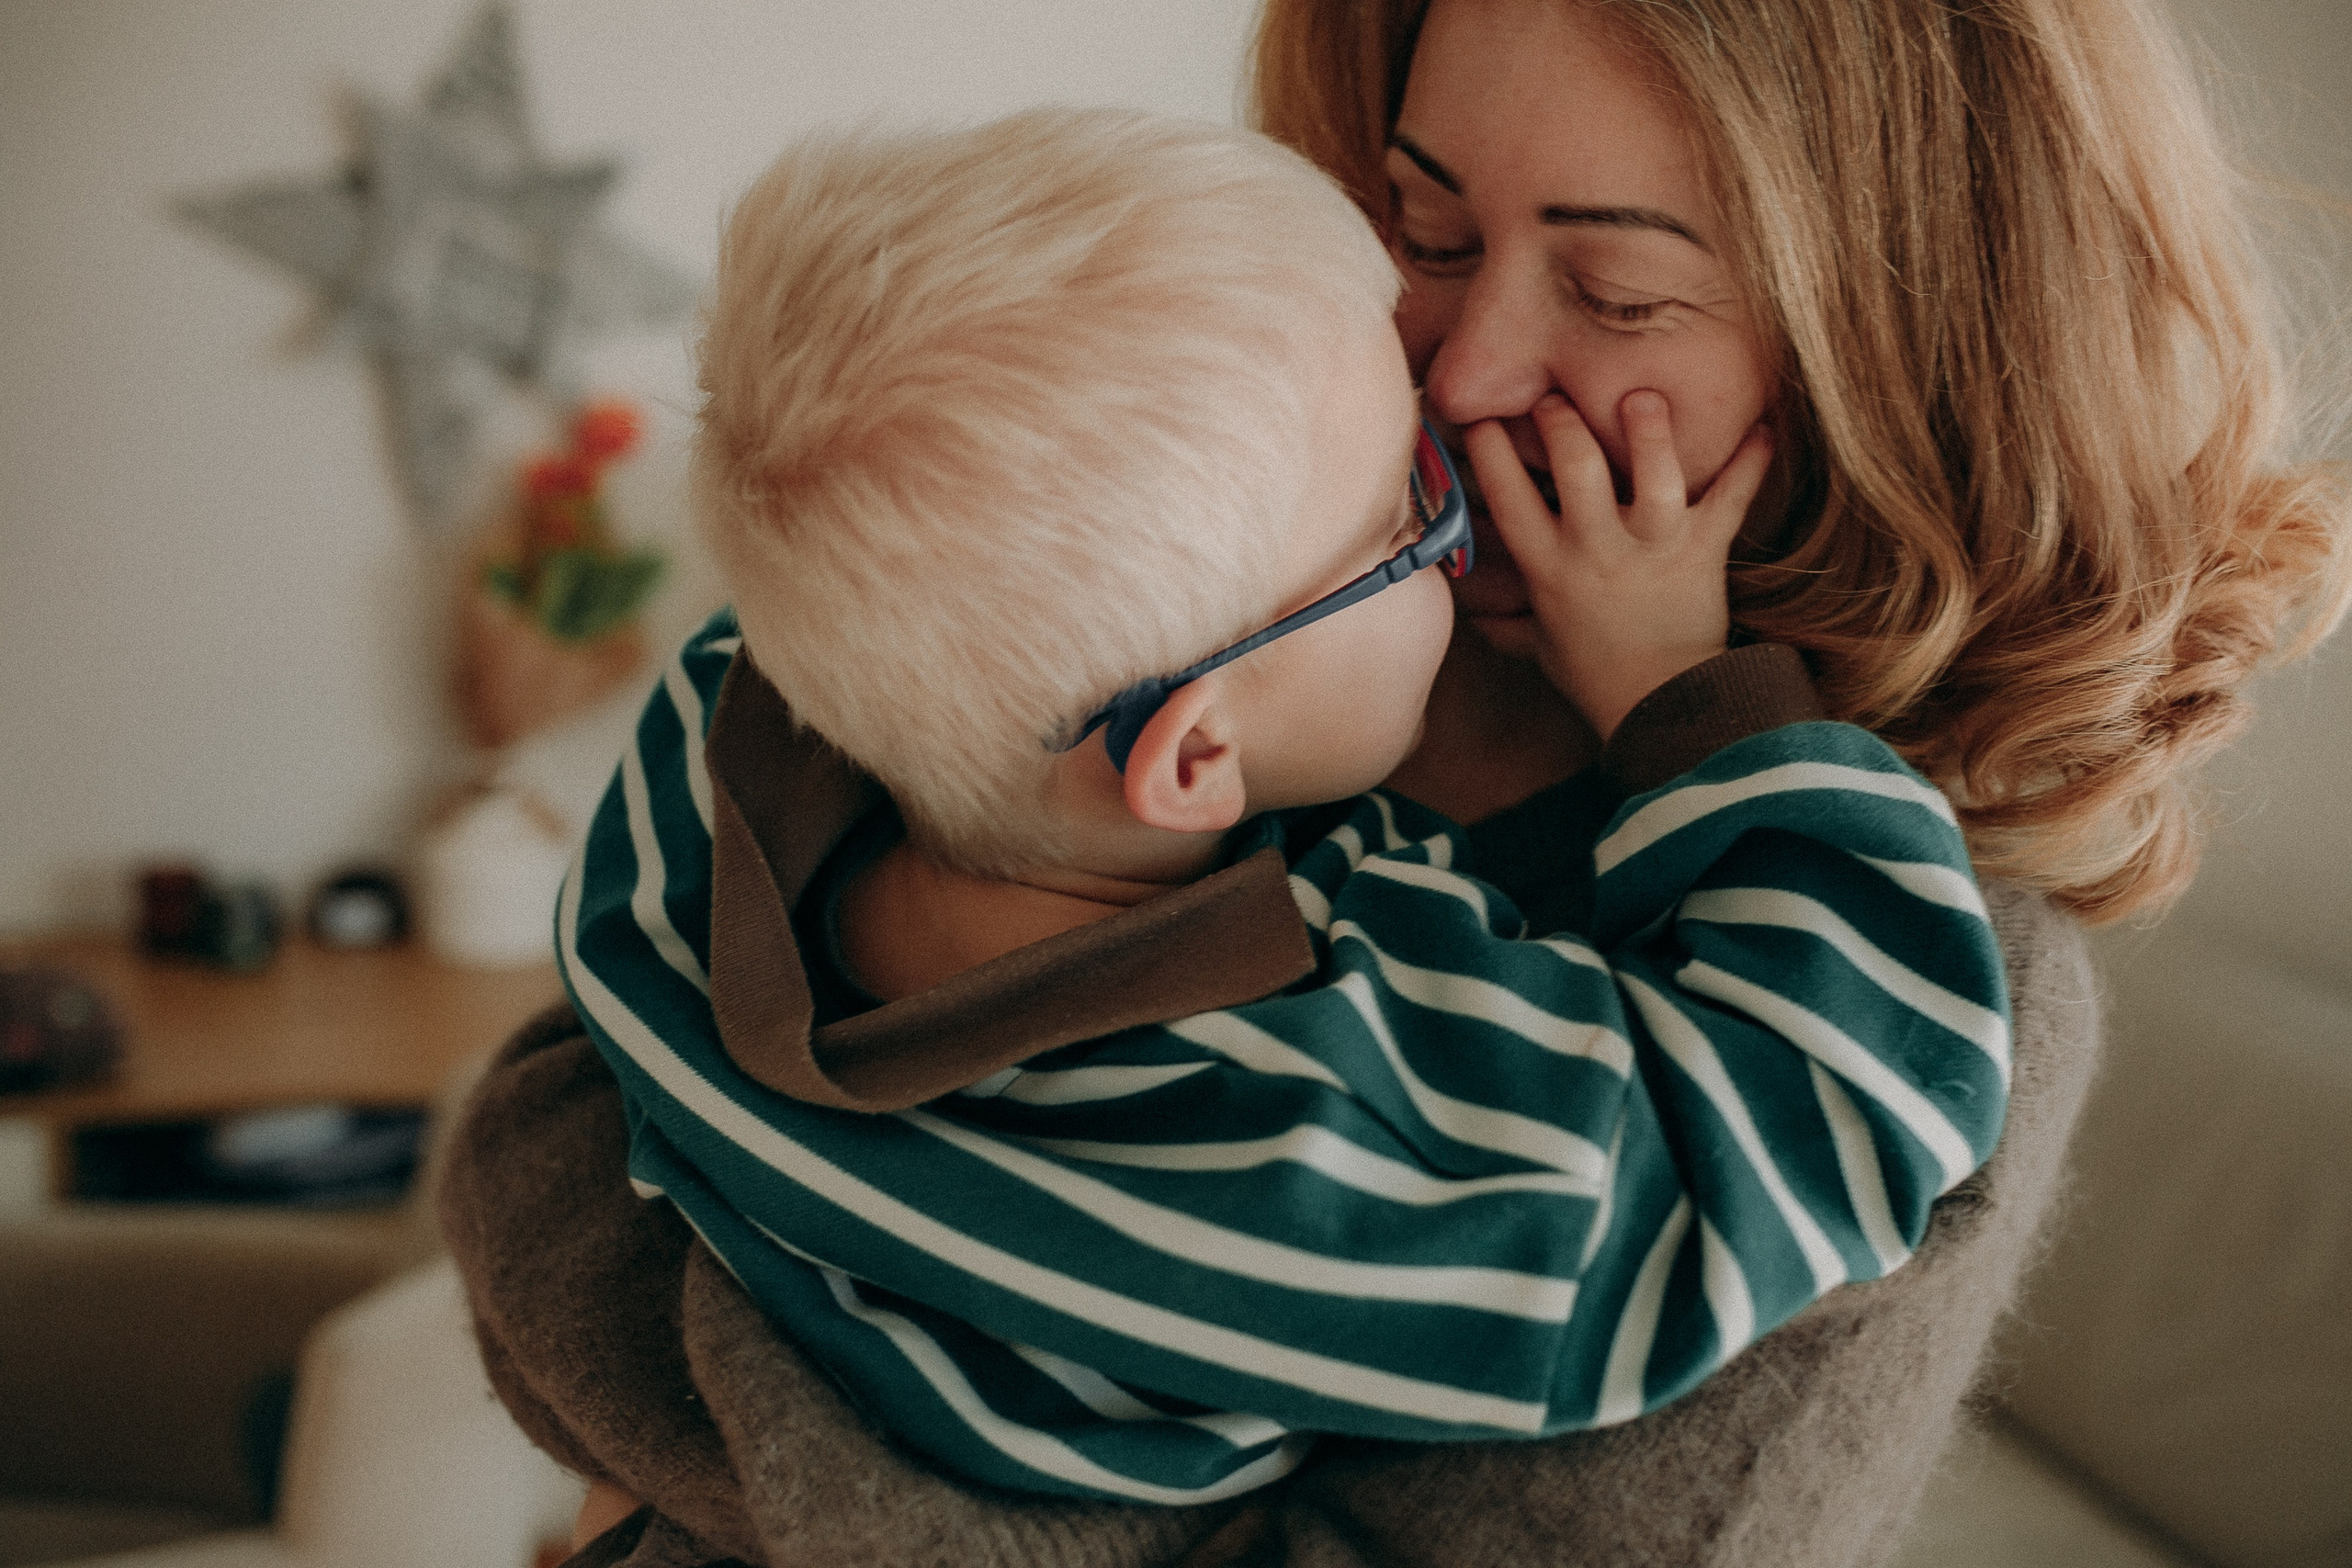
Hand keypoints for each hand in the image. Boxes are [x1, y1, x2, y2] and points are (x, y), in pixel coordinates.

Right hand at [1467, 390, 1771, 740]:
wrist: (1664, 708)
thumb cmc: (1597, 677)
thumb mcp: (1541, 648)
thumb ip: (1507, 625)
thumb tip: (1473, 614)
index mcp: (1549, 569)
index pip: (1507, 498)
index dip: (1490, 452)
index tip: (1481, 417)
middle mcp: (1597, 550)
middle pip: (1576, 469)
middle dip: (1563, 422)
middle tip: (1557, 397)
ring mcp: (1654, 548)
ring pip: (1654, 477)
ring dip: (1649, 431)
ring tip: (1642, 397)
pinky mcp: (1704, 551)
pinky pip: (1731, 499)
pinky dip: (1750, 463)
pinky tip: (1763, 427)